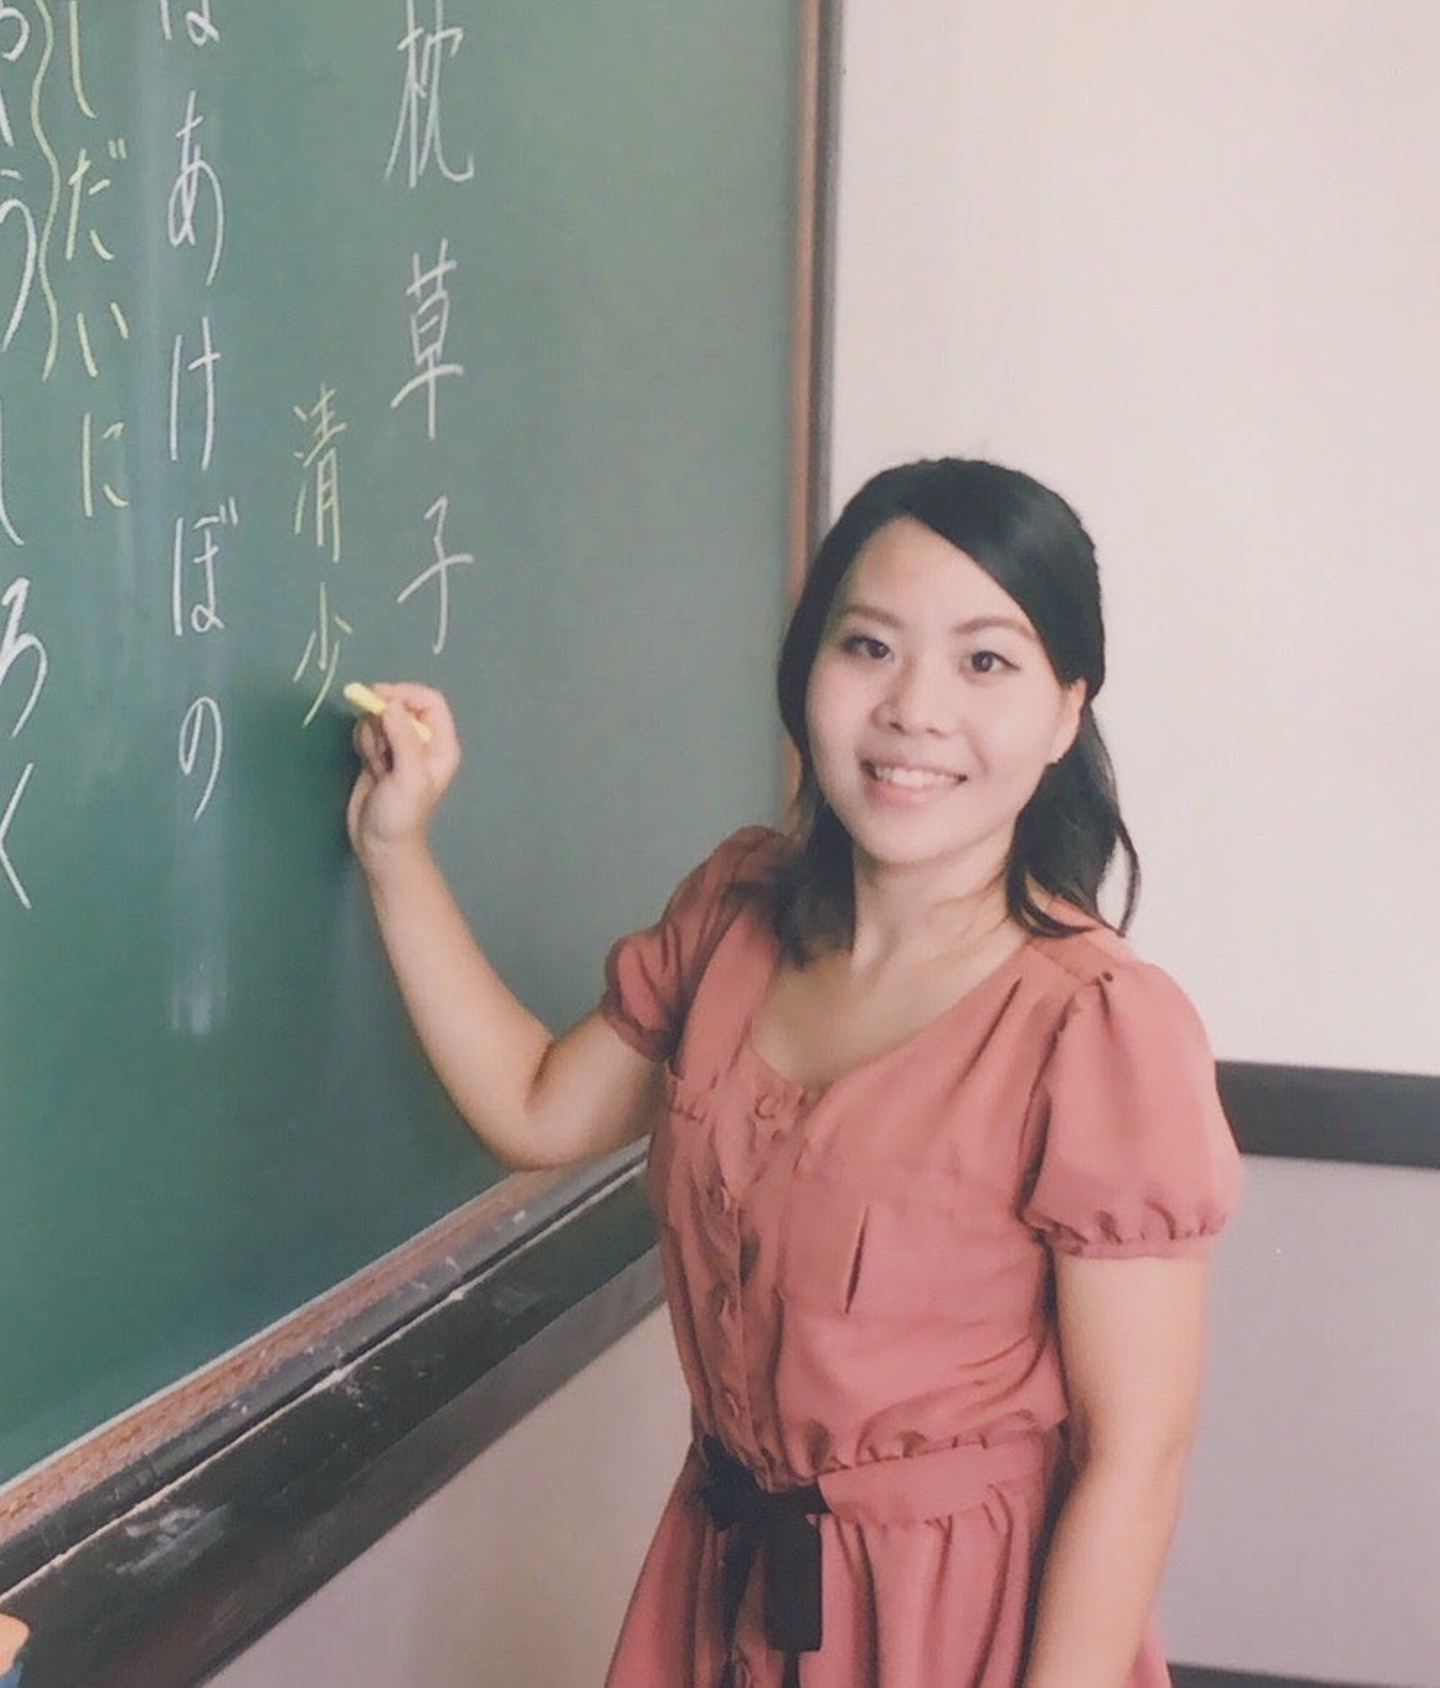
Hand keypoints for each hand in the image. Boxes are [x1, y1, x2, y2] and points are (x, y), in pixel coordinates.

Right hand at [345, 681, 460, 866]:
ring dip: (372, 734)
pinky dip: (364, 741)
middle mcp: (423, 742)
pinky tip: (370, 765)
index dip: (405, 693)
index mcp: (441, 745)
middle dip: (383, 717)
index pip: (430, 701)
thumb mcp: (408, 777)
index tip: (378, 697)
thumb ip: (403, 738)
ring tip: (378, 764)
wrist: (380, 844)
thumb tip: (392, 704)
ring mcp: (401, 746)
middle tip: (378, 746)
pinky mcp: (380, 753)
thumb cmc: (401, 815)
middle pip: (402, 704)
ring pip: (381, 717)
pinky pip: (369, 731)